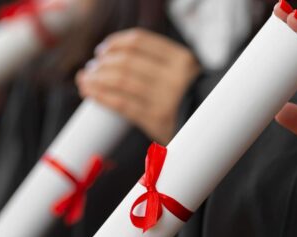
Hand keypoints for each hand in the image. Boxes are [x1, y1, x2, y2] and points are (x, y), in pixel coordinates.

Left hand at [76, 29, 200, 144]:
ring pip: (120, 81)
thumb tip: (114, 58)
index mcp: (182, 59)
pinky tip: (90, 93)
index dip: (115, 43)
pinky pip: (121, 105)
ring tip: (86, 80)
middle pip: (126, 60)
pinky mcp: (157, 121)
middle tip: (92, 68)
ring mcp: (166, 99)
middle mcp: (175, 77)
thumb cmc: (191, 103)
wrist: (210, 134)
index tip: (103, 50)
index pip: (139, 40)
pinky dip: (101, 96)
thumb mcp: (186, 76)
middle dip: (102, 63)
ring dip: (96, 79)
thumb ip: (161, 65)